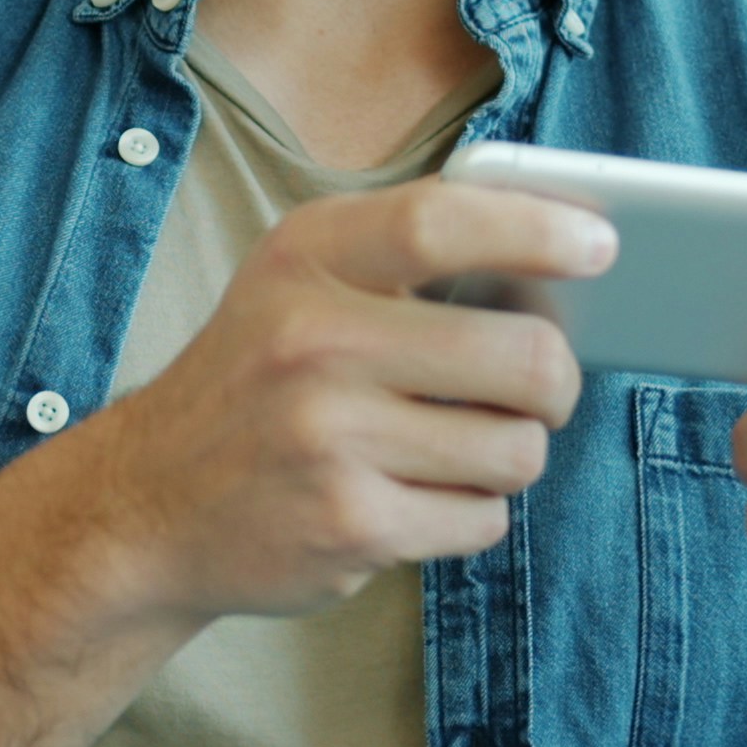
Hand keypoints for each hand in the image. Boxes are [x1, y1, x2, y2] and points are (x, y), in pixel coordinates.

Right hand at [62, 178, 606, 627]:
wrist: (144, 505)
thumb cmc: (254, 382)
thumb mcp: (297, 285)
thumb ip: (405, 259)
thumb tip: (561, 264)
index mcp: (306, 258)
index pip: (440, 222)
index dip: (537, 228)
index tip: (602, 243)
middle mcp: (312, 340)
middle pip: (521, 356)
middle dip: (555, 383)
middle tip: (540, 389)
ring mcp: (328, 438)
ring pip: (516, 448)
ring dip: (507, 455)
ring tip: (450, 449)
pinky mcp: (348, 524)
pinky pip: (482, 518)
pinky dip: (468, 514)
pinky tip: (412, 498)